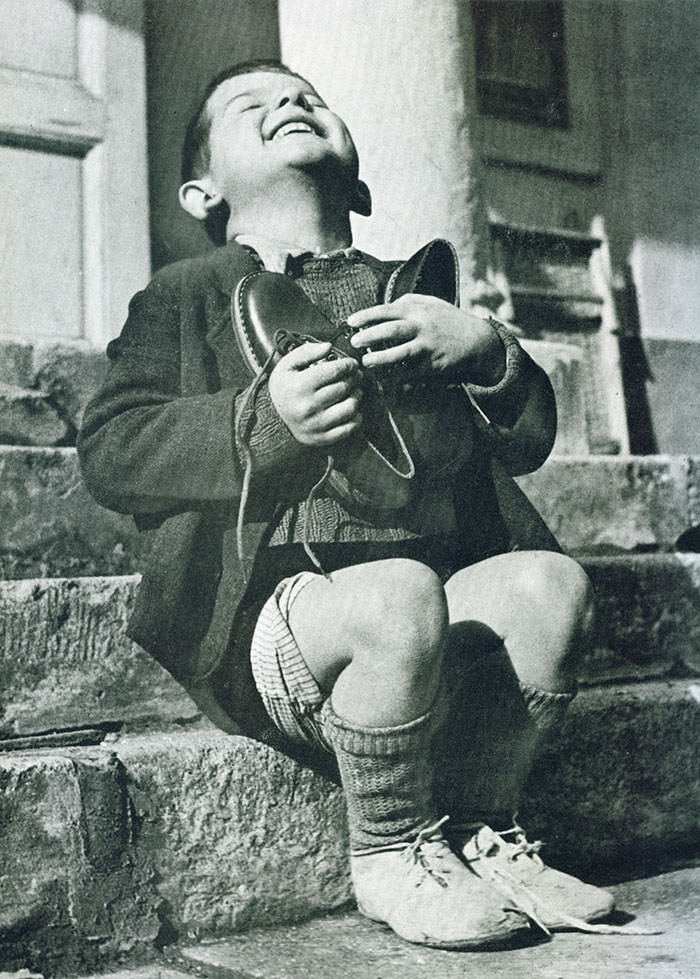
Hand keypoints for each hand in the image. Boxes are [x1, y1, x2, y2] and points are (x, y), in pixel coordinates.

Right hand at [268, 341, 363, 446]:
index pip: (335, 371)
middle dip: (354, 378)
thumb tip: (328, 346)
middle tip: (355, 375)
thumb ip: (306, 352)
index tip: (351, 364)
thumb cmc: (284, 389)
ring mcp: (316, 424)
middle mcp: (309, 406)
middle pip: (344, 388)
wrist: (272, 419)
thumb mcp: (287, 365)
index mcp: (300, 386)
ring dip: (357, 396)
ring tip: (355, 391)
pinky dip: (356, 417)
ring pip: (350, 407)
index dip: (348, 365)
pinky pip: (349, 428)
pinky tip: (352, 409)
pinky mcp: (322, 437)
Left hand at [347, 294, 505, 384]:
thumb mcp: (431, 303)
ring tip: (366, 363)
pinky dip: (395, 376)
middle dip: (370, 336)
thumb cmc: (449, 320)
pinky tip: (382, 378)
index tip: (350, 322)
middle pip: (391, 331)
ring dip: (381, 359)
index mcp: (418, 310)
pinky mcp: (433, 365)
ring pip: (400, 353)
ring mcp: (428, 347)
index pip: (387, 310)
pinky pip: (411, 372)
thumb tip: (384, 306)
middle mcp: (422, 327)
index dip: (366, 316)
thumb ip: (407, 302)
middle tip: (354, 343)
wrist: (478, 341)